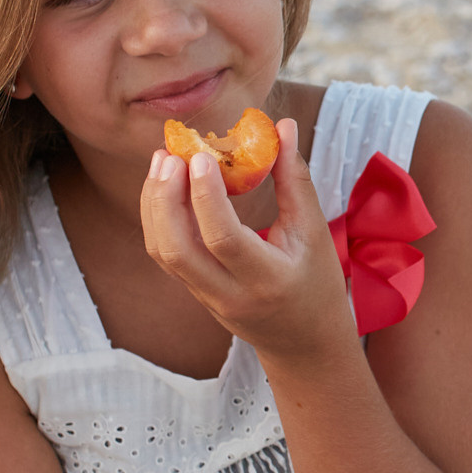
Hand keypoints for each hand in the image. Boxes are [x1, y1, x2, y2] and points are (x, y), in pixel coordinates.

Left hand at [141, 117, 353, 361]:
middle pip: (178, 250)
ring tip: (163, 162)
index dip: (206, 195)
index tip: (202, 155)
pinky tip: (165, 186)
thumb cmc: (316, 285)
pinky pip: (165, 255)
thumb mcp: (314, 234)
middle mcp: (230, 294)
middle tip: (171, 155)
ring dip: (155, 205)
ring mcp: (207, 297)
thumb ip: (294, 180)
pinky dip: (158, 218)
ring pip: (163, 253)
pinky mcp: (194, 293)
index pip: (223, 239)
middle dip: (166, 198)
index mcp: (267, 280)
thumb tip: (281, 127)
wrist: (304, 345)